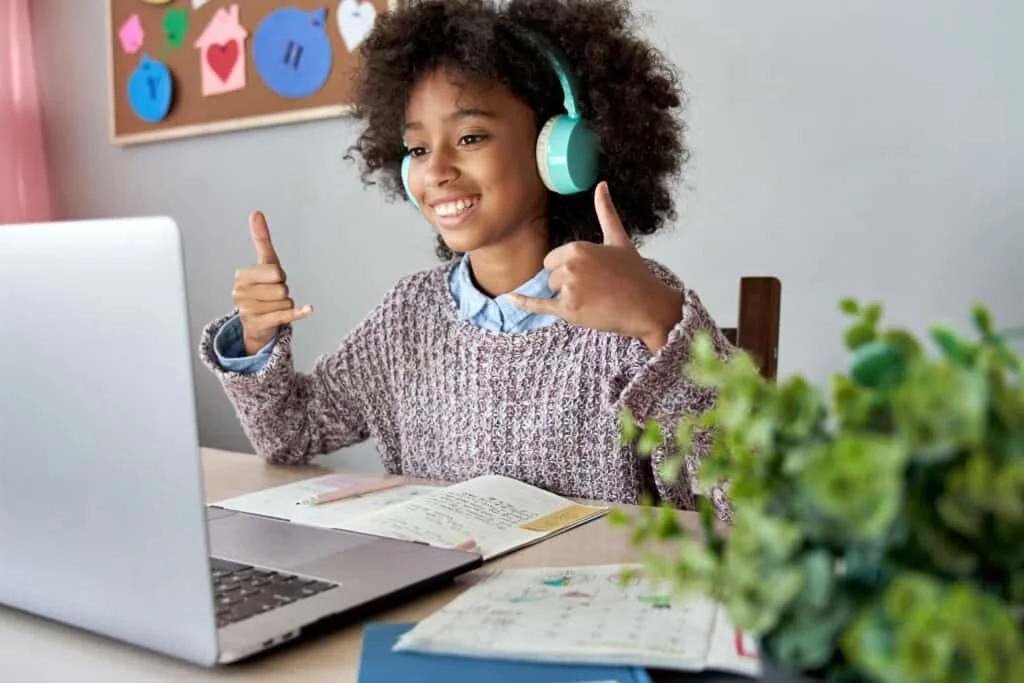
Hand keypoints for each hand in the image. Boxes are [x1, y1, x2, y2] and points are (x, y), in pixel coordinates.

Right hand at [233, 211, 312, 355]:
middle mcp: (240, 293)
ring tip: (272, 307)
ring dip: (286, 305)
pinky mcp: (260, 324)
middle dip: (283, 292)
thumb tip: (256, 212)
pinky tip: (309, 309)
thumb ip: (261, 239)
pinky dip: (299, 313)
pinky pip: (286, 315)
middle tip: (272, 296)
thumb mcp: (264, 263)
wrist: (255, 324)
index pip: (275, 272)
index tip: (270, 280)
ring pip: (286, 302)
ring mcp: (248, 310)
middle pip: (282, 288)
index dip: (279, 276)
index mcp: (241, 276)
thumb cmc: (262, 289)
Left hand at [507, 181, 682, 352]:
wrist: (648, 306)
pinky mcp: (569, 310)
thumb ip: (605, 212)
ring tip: (594, 299)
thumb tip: (601, 185)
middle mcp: (570, 266)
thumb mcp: (618, 239)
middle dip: (567, 283)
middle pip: (550, 276)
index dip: (567, 268)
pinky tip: (508, 298)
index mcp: (578, 248)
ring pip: (552, 291)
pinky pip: (538, 305)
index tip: (590, 274)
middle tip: (595, 288)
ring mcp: (569, 289)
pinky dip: (523, 303)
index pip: (552, 259)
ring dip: (567, 297)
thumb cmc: (635, 274)